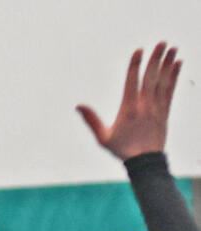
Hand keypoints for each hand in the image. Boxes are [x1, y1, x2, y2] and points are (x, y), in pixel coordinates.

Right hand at [77, 42, 181, 160]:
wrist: (146, 162)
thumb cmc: (122, 150)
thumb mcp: (103, 137)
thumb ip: (91, 120)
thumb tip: (78, 106)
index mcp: (129, 109)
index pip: (132, 82)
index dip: (135, 65)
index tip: (139, 51)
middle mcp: (145, 105)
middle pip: (151, 77)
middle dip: (156, 59)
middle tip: (161, 42)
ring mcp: (157, 107)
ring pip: (163, 81)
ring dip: (167, 63)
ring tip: (172, 47)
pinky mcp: (165, 111)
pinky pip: (170, 90)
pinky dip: (174, 76)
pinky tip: (177, 64)